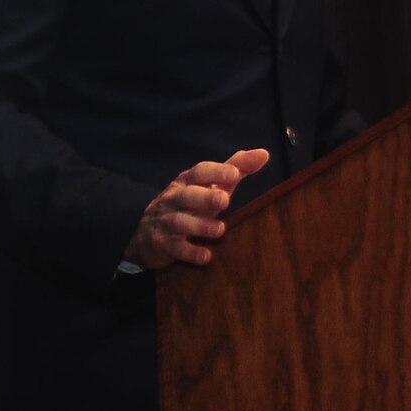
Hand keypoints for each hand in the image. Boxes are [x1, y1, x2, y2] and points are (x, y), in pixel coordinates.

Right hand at [122, 148, 269, 269]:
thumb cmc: (189, 205)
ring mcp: (165, 222)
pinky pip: (175, 248)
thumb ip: (235, 170)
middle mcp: (173, 199)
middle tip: (225, 200)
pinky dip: (190, 252)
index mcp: (186, 182)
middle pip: (186, 195)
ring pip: (179, 221)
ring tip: (220, 230)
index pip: (199, 172)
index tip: (235, 173)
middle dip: (205, 196)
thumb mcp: (209, 186)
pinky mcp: (162, 244)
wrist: (147, 235)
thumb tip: (263, 154)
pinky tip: (206, 257)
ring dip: (200, 226)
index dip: (216, 172)